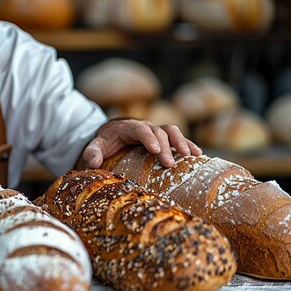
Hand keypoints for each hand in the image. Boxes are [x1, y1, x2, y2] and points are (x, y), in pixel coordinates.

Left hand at [82, 118, 201, 168]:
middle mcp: (145, 127)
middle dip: (166, 146)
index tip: (155, 151)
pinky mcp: (163, 139)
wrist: (113, 135)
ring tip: (191, 156)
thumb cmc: (105, 142)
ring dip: (182, 142)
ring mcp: (156, 132)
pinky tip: (198, 155)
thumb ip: (92, 152)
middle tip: (170, 164)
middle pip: (159, 132)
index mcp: (128, 127)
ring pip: (172, 131)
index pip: (140, 129)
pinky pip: (178, 138)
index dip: (148, 138)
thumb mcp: (95, 146)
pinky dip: (188, 144)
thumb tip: (92, 163)